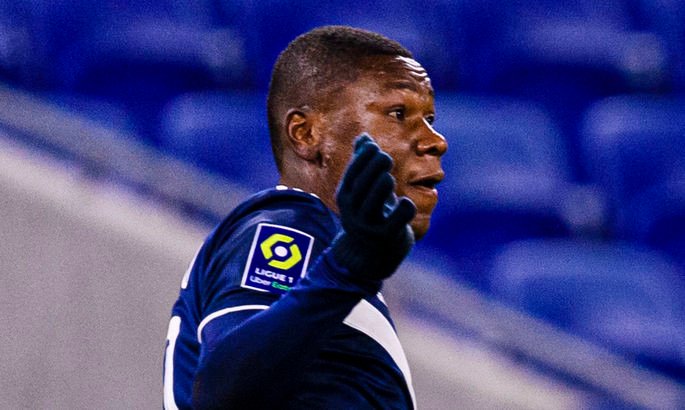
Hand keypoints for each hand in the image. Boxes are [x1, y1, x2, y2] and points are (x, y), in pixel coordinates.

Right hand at [331, 134, 415, 283]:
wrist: (370, 255)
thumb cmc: (370, 214)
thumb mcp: (363, 191)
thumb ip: (363, 165)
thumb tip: (364, 137)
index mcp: (347, 197)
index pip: (351, 175)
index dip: (362, 159)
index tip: (374, 147)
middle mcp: (354, 212)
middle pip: (361, 187)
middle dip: (373, 168)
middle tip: (386, 158)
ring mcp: (369, 226)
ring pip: (373, 204)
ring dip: (382, 186)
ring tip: (389, 178)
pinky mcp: (387, 238)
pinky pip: (396, 221)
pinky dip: (403, 210)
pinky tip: (406, 203)